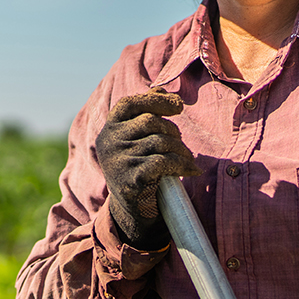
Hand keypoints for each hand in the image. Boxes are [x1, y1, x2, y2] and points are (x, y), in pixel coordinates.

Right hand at [95, 91, 199, 249]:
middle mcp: (109, 143)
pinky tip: (190, 170)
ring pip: (160, 142)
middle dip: (173, 132)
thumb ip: (145, 114)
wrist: (132, 210)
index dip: (155, 100)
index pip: (130, 104)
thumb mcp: (136, 140)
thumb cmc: (138, 168)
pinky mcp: (130, 180)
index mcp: (109, 129)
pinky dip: (181, 165)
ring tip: (187, 160)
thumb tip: (161, 88)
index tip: (178, 106)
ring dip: (181, 151)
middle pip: (150, 122)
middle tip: (182, 145)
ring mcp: (118, 161)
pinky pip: (163, 162)